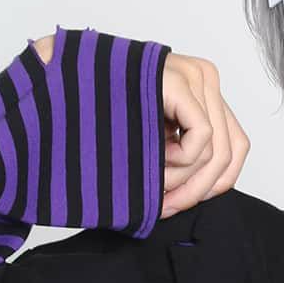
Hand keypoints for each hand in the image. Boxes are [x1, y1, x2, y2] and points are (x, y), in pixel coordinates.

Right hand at [30, 36, 249, 220]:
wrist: (51, 87)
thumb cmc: (93, 116)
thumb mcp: (148, 137)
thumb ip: (179, 153)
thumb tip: (206, 190)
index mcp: (200, 89)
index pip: (232, 145)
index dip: (210, 185)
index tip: (177, 205)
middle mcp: (204, 78)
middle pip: (229, 151)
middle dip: (197, 189)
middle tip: (165, 207)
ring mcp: (195, 76)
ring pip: (217, 152)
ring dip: (185, 180)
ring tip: (153, 185)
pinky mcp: (180, 81)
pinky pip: (202, 139)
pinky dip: (180, 162)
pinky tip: (152, 160)